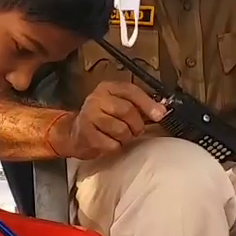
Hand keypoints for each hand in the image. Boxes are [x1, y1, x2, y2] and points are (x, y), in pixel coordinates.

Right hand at [50, 81, 166, 159]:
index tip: (160, 115)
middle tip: (135, 131)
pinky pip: (112, 144)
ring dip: (126, 138)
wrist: (73, 134)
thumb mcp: (118, 106)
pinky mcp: (86, 134)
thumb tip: (162, 111)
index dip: (148, 104)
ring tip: (119, 136)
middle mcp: (96, 98)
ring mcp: (89, 115)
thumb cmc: (102, 120)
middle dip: (137, 125)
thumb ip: (139, 105)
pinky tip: (108, 143)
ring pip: (121, 130)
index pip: (131, 91)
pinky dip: (115, 147)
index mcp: (107, 87)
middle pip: (128, 111)